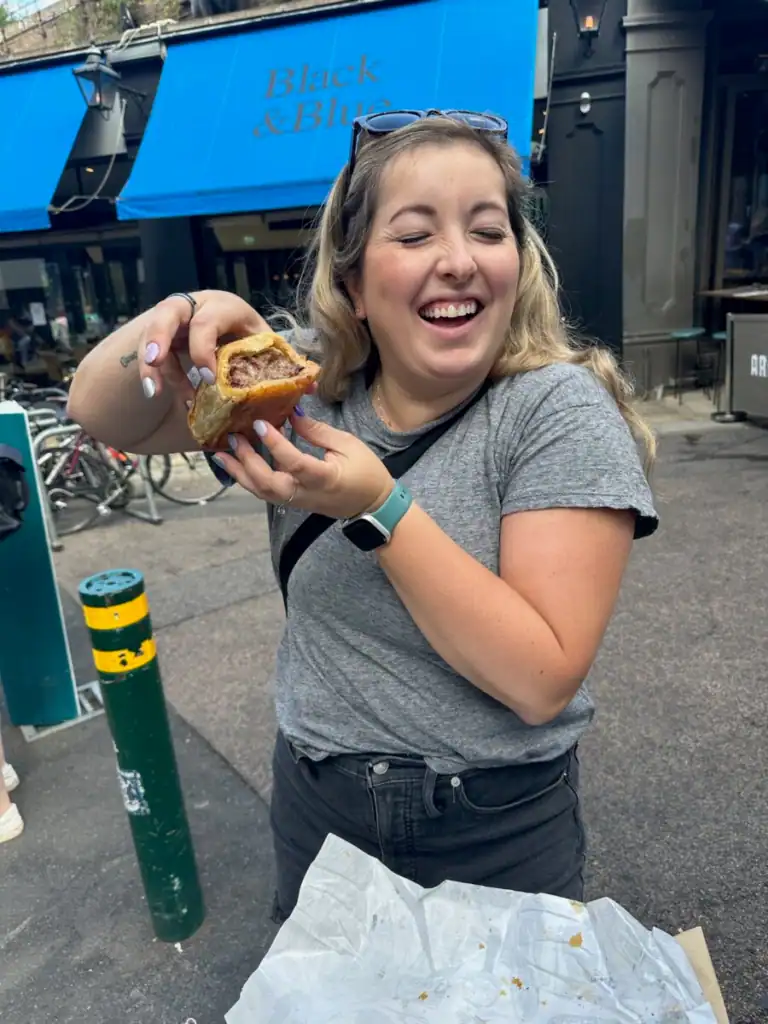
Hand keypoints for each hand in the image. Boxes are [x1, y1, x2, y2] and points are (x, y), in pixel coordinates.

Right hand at [137, 290, 268, 402]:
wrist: (229, 319)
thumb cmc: (248, 332)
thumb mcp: (264, 340)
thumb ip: (280, 360)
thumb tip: (309, 388)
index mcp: (225, 306)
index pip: (207, 322)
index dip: (203, 350)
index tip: (210, 380)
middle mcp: (195, 305)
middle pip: (168, 311)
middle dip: (159, 337)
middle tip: (155, 361)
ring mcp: (175, 318)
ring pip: (153, 332)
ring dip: (151, 364)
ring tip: (154, 392)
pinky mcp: (163, 332)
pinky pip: (150, 351)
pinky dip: (152, 372)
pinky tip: (156, 392)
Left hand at [214, 412, 393, 519]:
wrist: (372, 505)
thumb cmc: (366, 472)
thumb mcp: (348, 444)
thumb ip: (317, 431)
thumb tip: (292, 414)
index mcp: (324, 478)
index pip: (294, 462)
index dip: (275, 444)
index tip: (260, 424)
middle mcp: (305, 493)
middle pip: (268, 484)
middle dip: (247, 461)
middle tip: (233, 438)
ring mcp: (297, 501)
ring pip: (261, 492)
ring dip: (239, 473)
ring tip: (221, 454)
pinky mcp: (293, 502)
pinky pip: (265, 493)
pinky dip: (247, 479)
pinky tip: (236, 464)